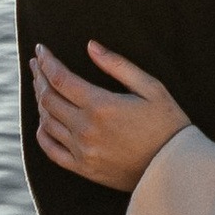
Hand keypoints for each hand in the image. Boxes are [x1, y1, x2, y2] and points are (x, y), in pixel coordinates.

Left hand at [31, 41, 189, 190]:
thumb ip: (118, 65)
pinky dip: (42, 133)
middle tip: (37, 64)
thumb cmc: (168, 123)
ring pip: (47, 121)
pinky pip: (51, 150)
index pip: (59, 78)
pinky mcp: (84, 168)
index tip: (40, 49)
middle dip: (39, 76)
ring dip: (39, 101)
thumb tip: (91, 46)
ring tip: (40, 86)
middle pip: (48, 98)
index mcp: (101, 105)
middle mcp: (86, 128)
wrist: (176, 167)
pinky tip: (43, 121)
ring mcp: (82, 150)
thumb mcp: (151, 87)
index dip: (46, 61)